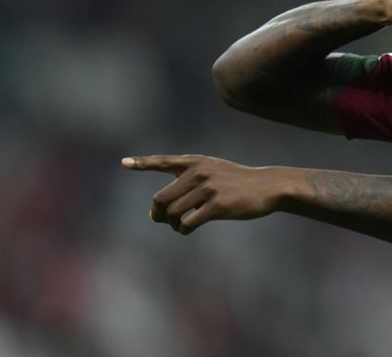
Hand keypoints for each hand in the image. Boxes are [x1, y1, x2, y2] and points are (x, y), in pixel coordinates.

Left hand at [121, 154, 279, 234]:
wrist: (267, 186)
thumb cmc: (237, 182)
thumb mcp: (214, 170)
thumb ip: (190, 178)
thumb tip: (161, 207)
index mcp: (195, 162)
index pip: (163, 161)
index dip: (143, 163)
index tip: (124, 163)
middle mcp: (198, 172)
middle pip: (161, 198)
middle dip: (158, 214)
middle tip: (163, 221)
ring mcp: (208, 188)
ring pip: (173, 213)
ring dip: (172, 224)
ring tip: (181, 226)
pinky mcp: (217, 205)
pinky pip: (188, 223)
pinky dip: (183, 230)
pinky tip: (188, 229)